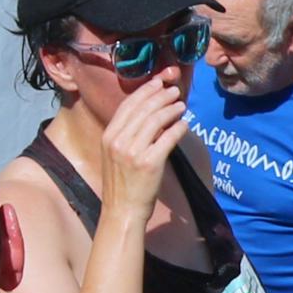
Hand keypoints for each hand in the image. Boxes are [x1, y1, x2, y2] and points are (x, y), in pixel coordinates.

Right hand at [92, 71, 187, 209]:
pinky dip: (178, 128)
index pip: (128, 105)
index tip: (158, 82)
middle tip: (174, 91)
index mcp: (108, 136)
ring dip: (171, 109)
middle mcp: (118, 141)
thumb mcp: (114, 154)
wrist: (122, 210)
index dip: (145, 91)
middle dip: (161, 96)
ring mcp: (133, 152)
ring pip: (156, 120)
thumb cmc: (121, 183)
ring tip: (181, 105)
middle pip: (144, 109)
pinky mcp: (150, 163)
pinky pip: (168, 138)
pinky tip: (184, 125)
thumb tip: (148, 113)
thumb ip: (126, 133)